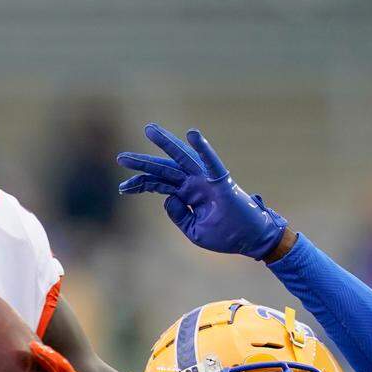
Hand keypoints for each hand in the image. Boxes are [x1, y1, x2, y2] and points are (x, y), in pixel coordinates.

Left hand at [117, 123, 288, 259]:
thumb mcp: (193, 230)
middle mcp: (194, 183)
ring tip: (149, 130)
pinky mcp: (221, 181)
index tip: (122, 188)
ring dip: (166, 144)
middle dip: (143, 163)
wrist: (250, 240)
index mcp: (187, 194)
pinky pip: (212, 162)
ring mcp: (206, 180)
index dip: (140, 183)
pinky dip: (203, 148)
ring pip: (182, 159)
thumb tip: (166, 197)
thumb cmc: (225, 235)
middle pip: (164, 169)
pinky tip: (192, 134)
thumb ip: (178, 214)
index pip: (158, 184)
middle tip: (121, 157)